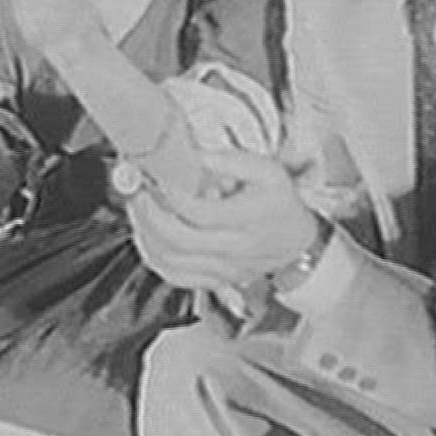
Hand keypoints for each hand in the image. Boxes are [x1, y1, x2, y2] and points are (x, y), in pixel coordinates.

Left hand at [127, 147, 319, 292]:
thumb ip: (229, 160)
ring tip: (138, 207)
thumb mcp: (266, 170)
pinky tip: (146, 235)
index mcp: (251, 219)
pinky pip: (174, 276)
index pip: (201, 213)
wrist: (298, 244)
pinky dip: (153, 257)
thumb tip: (193, 154)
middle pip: (179, 241)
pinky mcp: (214, 281)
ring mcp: (223, 270)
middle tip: (138, 189)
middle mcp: (236, 250)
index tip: (158, 175)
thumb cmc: (281, 205)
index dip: (172, 194)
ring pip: (171, 262)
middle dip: (149, 213)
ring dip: (145, 234)